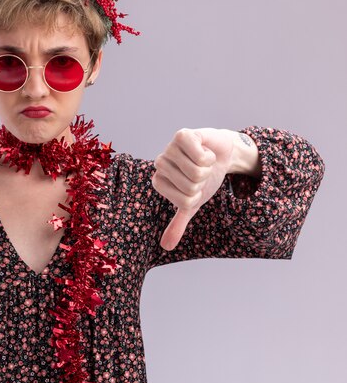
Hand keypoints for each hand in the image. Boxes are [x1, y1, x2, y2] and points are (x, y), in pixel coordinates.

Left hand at [151, 128, 234, 250]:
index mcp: (159, 181)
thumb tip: (165, 247)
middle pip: (190, 186)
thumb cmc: (205, 179)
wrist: (222, 155)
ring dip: (207, 168)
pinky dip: (209, 156)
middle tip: (202, 172)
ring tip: (204, 161)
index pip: (183, 200)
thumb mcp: (192, 203)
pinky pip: (199, 155)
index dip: (196, 195)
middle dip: (203, 181)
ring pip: (196, 171)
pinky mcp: (183, 135)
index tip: (195, 186)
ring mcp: (170, 148)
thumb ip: (178, 223)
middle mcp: (160, 164)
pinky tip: (205, 150)